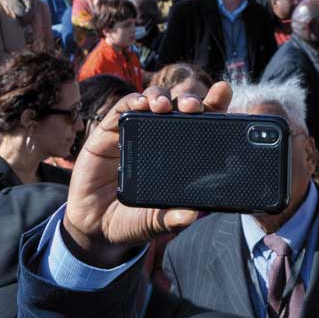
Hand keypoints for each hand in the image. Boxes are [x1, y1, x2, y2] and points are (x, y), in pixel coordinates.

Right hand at [61, 84, 231, 267]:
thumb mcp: (155, 221)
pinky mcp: (109, 131)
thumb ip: (172, 219)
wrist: (95, 226)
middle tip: (192, 107)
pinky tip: (139, 104)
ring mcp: (136, 131)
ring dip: (161, 97)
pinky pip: (122, 108)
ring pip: (154, 101)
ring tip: (162, 107)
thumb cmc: (133, 219)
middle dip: (188, 100)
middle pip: (180, 108)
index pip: (203, 124)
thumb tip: (192, 215)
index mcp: (181, 154)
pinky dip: (132, 101)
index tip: (223, 91)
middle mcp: (161, 137)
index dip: (214, 105)